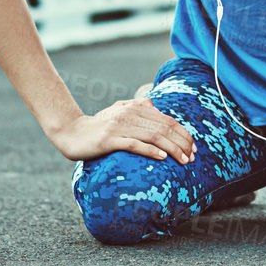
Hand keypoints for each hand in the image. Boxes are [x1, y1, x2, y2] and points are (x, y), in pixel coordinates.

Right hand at [47, 97, 197, 164]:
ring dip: (172, 149)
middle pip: (164, 128)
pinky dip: (151, 150)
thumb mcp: (118, 112)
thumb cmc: (98, 126)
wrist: (71, 132)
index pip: (167, 120)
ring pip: (153, 136)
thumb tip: (153, 104)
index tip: (193, 147)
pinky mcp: (109, 140)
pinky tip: (162, 157)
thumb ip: (136, 106)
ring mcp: (119, 127)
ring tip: (183, 160)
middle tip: (193, 157)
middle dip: (182, 143)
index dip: (183, 133)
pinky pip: (134, 144)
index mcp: (135, 108)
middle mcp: (129, 115)